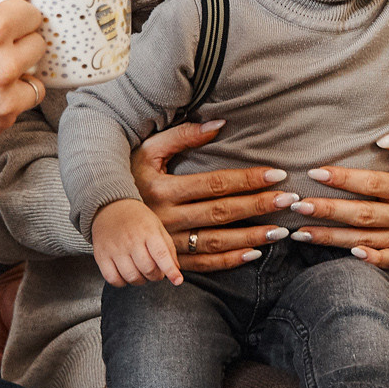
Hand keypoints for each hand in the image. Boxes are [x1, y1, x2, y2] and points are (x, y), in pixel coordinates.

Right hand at [0, 0, 48, 168]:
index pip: (30, 12)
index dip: (12, 11)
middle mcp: (3, 64)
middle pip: (38, 42)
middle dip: (17, 38)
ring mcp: (5, 96)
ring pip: (35, 72)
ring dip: (18, 67)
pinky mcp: (1, 120)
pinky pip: (24, 99)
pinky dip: (10, 93)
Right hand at [93, 199, 181, 285]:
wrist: (110, 207)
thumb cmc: (137, 219)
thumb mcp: (157, 227)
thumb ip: (168, 248)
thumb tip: (176, 270)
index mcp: (148, 231)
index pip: (161, 254)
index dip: (170, 270)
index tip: (177, 280)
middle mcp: (131, 240)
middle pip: (148, 269)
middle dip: (156, 276)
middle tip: (156, 272)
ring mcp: (115, 249)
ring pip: (132, 277)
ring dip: (141, 280)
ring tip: (142, 273)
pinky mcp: (101, 256)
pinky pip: (113, 279)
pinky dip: (122, 282)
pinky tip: (126, 274)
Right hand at [133, 119, 294, 272]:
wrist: (99, 212)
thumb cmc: (128, 174)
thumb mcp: (148, 150)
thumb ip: (181, 135)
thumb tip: (219, 123)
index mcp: (162, 188)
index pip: (215, 183)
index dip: (248, 179)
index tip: (277, 174)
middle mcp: (165, 217)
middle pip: (221, 212)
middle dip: (259, 206)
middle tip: (289, 200)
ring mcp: (167, 242)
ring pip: (216, 241)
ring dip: (251, 236)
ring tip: (281, 230)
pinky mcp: (169, 261)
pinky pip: (203, 263)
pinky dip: (229, 260)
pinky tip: (254, 254)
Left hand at [290, 121, 388, 268]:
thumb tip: (383, 139)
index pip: (372, 184)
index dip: (344, 179)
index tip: (315, 172)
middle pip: (362, 214)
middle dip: (328, 211)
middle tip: (298, 206)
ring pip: (364, 239)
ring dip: (331, 238)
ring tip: (299, 233)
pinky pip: (386, 260)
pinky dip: (368, 260)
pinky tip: (343, 255)